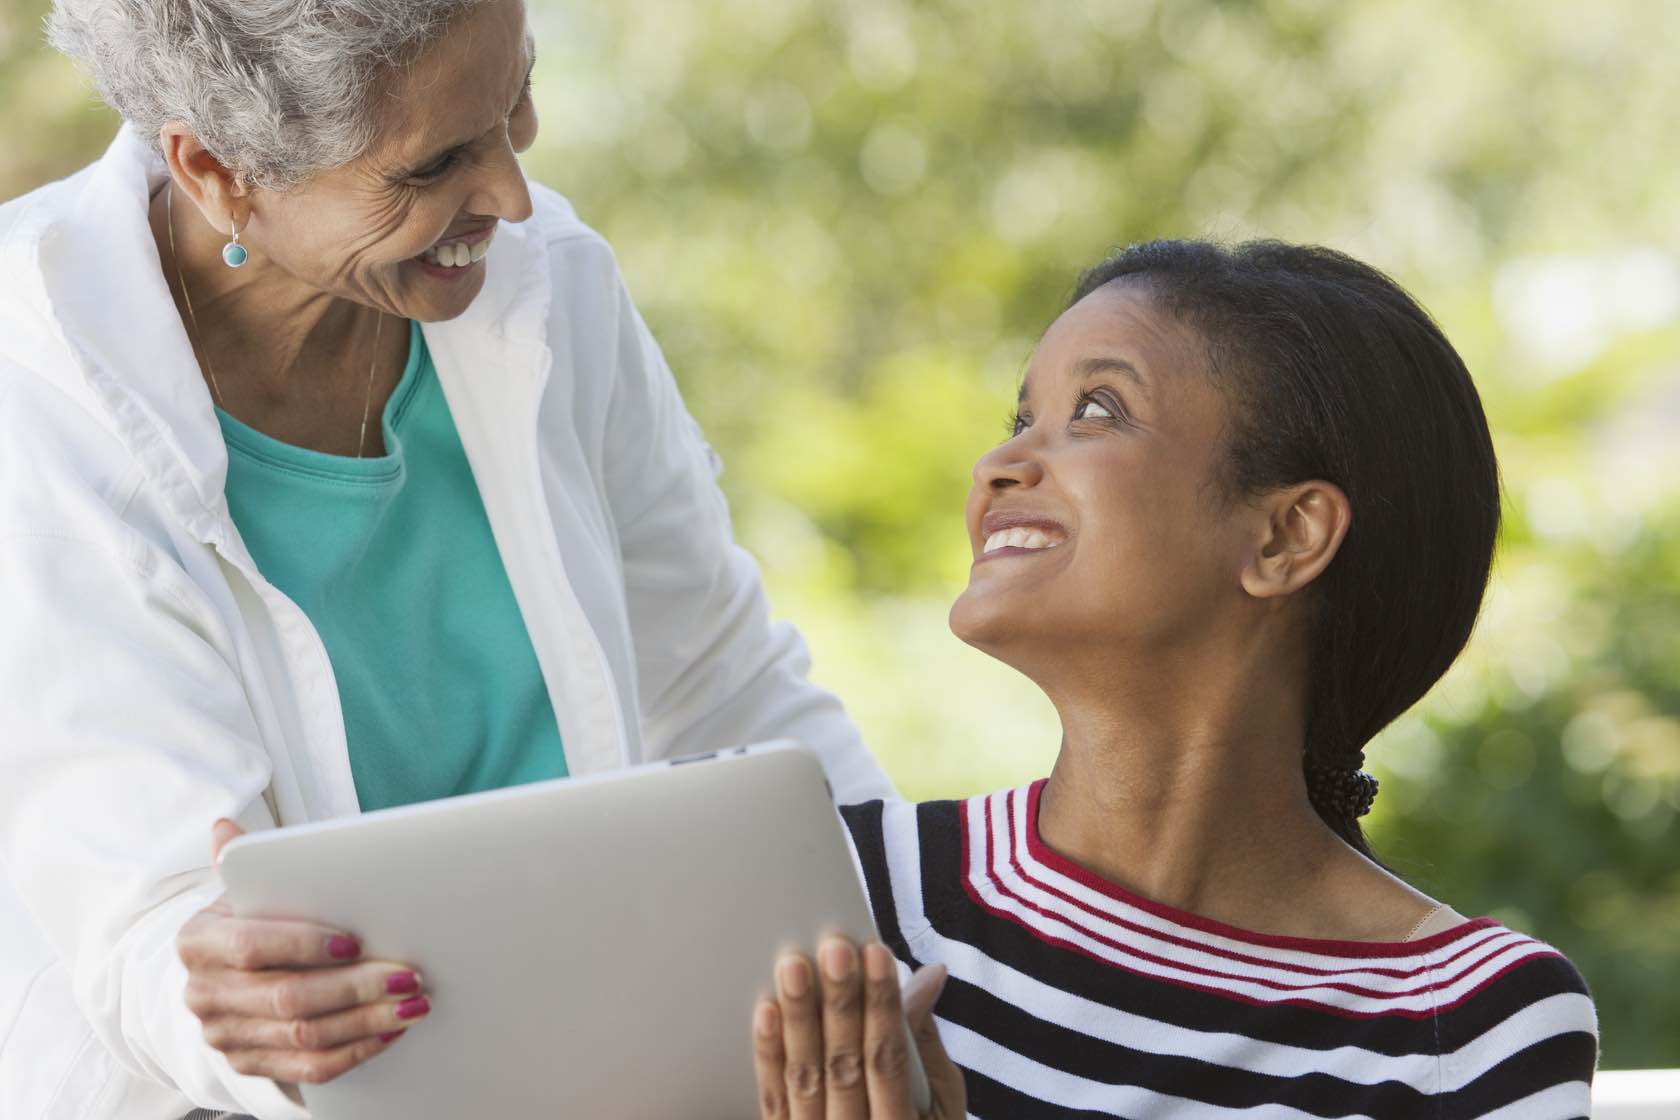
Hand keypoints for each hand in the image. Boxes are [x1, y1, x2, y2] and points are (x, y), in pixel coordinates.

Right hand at [175, 818, 430, 1084]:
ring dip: (366, 1021)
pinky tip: (390, 1031)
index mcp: (199, 943)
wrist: (224, 974)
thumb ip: (242, 861)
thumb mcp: (241, 890)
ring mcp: (225, 1036)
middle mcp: (204, 995)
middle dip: (355, 988)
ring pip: (304, 1036)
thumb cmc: (250, 920)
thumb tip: (226, 828)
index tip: (355, 942)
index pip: (251, 947)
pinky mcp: (249, 1064)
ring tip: (412, 1003)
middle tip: (407, 975)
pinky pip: (308, 1068)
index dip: (303, 945)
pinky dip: (355, 1051)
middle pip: (287, 997)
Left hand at [753, 938, 966, 1118]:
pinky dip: (769, 1054)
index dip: (884, 1007)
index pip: (890, 1061)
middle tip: (834, 950)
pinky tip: (766, 1011)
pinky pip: (772, 1099)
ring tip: (794, 967)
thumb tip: (930, 973)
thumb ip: (926, 1040)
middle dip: (840, 1005)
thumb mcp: (941, 1102)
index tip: (876, 953)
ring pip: (804, 1079)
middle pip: (844, 1066)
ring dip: (799, 1019)